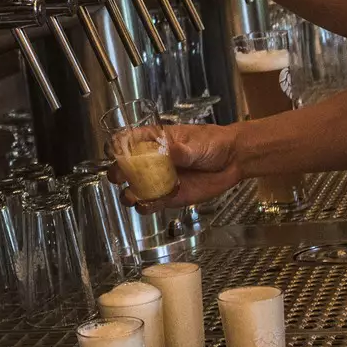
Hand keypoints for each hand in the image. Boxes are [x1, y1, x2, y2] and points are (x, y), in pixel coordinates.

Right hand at [113, 123, 244, 209]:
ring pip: (134, 188)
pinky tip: (148, 205)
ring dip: (129, 193)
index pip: (128, 140)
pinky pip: (151, 203)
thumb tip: (170, 151)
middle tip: (120, 177)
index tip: (114, 152)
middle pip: (125, 166)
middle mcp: (152, 160)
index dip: (117, 146)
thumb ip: (182, 150)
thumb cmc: (213, 143)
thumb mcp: (197, 143)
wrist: (233, 161)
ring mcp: (159, 179)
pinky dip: (145, 206)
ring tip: (132, 196)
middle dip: (118, 172)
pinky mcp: (169, 196)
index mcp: (155, 140)